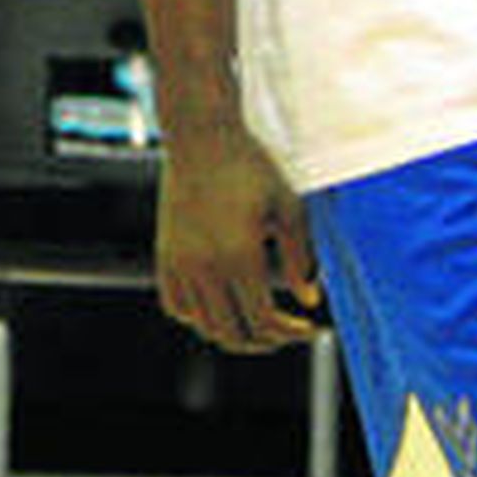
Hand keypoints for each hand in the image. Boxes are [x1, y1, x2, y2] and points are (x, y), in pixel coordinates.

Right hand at [154, 117, 322, 352]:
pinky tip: (223, 303)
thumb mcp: (287, 205)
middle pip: (234, 334)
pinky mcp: (165, 255)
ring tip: (261, 321)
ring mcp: (180, 264)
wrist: (201, 135)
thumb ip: (300, 256)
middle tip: (290, 331)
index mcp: (239, 256)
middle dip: (267, 341)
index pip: (265, 321)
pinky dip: (200, 316)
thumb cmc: (251, 164)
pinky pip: (178, 306)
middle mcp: (204, 268)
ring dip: (235, 332)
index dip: (291, 333)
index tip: (311, 328)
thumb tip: (310, 300)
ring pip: (205, 326)